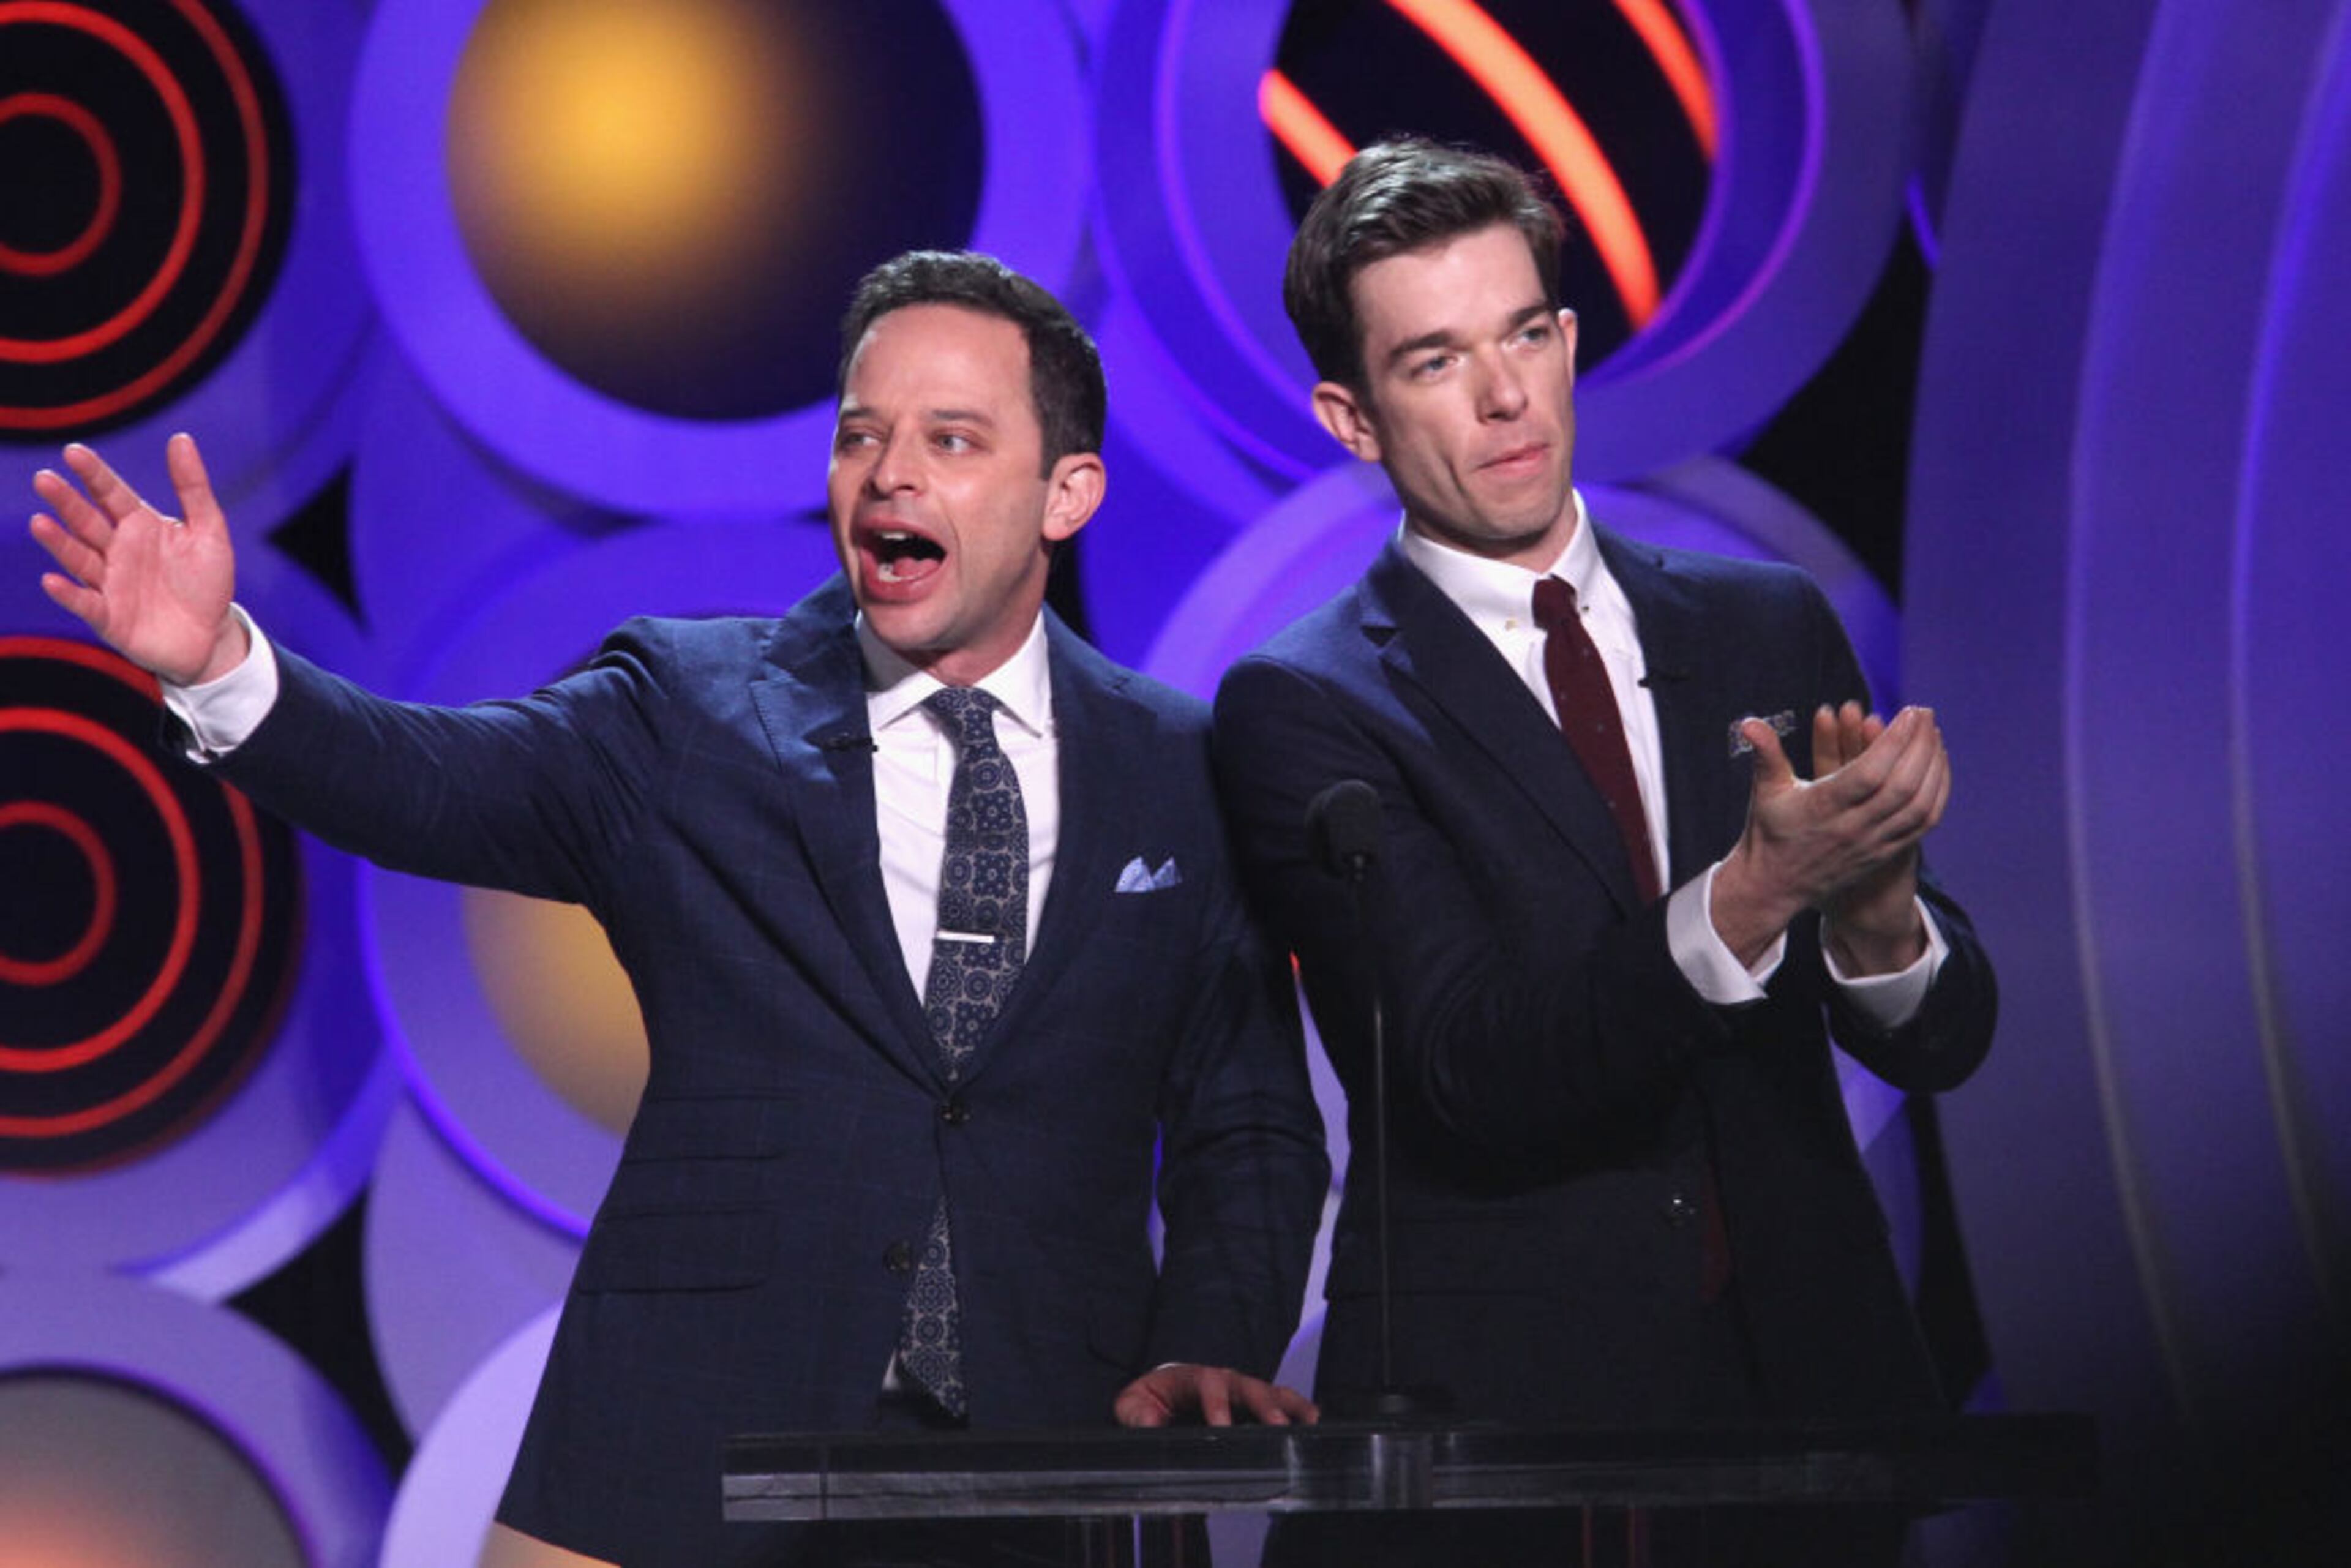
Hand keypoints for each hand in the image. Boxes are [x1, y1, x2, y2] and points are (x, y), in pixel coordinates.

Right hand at [29, 434, 245, 685]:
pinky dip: (68, 594)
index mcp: (139, 525)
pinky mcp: (109, 617)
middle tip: (45, 479)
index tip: (74, 452)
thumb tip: (180, 438)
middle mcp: (117, 550)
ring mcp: (109, 583)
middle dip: (66, 502)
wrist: (211, 637)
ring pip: (79, 558)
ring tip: (40, 522)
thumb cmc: (207, 582)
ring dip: (59, 542)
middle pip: (87, 521)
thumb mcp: (209, 531)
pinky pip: (85, 603)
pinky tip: (51, 580)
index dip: (93, 474)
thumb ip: (193, 487)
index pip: (111, 493)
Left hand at [1112, 1363, 1317, 1427]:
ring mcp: (1241, 1391)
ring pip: (1269, 1392)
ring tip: (1309, 1421)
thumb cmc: (1148, 1400)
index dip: (1217, 1406)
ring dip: (1289, 1405)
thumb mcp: (1131, 1404)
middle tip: (1277, 1426)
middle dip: (1263, 1405)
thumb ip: (1135, 1413)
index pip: (1208, 1384)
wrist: (1161, 1395)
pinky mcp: (1253, 1406)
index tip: (1222, 1429)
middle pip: (1247, 1386)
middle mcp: (1223, 1380)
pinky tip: (1313, 1422)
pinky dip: (1298, 1409)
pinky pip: (1280, 1403)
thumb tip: (1150, 1423)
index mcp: (1192, 1377)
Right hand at [1710, 702, 1947, 971]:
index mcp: (1823, 807)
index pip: (1869, 772)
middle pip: (1902, 786)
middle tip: (1925, 713)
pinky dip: (1938, 791)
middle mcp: (1852, 828)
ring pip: (1920, 805)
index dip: (1894, 741)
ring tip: (1934, 735)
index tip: (1907, 712)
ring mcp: (1873, 843)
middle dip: (1920, 745)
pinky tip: (1937, 766)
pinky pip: (1924, 822)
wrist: (1775, 886)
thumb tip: (1748, 722)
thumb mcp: (1765, 790)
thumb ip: (1765, 753)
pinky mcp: (1886, 852)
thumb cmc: (1769, 831)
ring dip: (1934, 766)